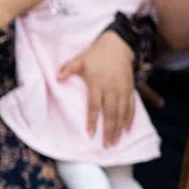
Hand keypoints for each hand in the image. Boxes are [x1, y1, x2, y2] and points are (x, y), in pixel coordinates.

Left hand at [59, 24, 139, 147]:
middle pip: (110, 113)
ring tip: (116, 141)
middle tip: (107, 145)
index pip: (94, 106)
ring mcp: (122, 89)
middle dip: (109, 130)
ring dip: (119, 128)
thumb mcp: (80, 59)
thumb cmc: (96, 54)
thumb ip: (68, 69)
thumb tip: (57, 78)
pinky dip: (130, 118)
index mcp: (97, 83)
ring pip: (122, 112)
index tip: (90, 133)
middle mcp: (111, 88)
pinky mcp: (130, 88)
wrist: (118, 44)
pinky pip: (131, 106)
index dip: (92, 120)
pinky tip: (127, 129)